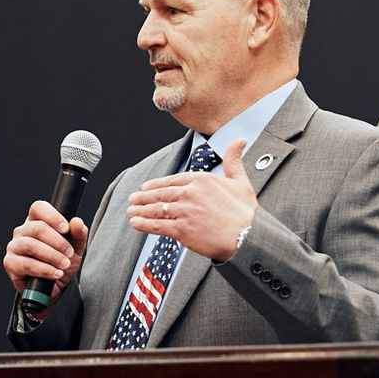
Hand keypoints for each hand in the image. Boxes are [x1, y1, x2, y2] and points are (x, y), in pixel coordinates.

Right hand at [3, 200, 87, 303]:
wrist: (54, 289)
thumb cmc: (61, 264)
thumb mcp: (76, 249)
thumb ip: (78, 234)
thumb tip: (77, 222)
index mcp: (36, 221)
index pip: (38, 208)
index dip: (52, 216)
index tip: (66, 229)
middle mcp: (22, 231)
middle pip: (37, 227)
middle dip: (58, 242)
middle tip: (70, 254)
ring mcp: (14, 246)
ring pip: (30, 244)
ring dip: (51, 256)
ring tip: (64, 265)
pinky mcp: (10, 263)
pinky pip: (26, 264)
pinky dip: (44, 269)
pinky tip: (55, 274)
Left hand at [126, 138, 257, 261]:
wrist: (248, 237)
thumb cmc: (246, 212)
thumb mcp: (241, 181)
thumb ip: (233, 160)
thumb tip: (240, 140)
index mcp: (202, 179)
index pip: (173, 181)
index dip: (157, 185)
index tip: (147, 187)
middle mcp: (190, 193)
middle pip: (161, 194)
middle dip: (144, 196)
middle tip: (133, 198)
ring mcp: (184, 211)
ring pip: (156, 209)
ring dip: (140, 209)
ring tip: (130, 210)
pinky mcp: (182, 230)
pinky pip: (158, 226)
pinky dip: (144, 224)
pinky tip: (135, 222)